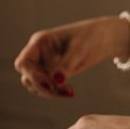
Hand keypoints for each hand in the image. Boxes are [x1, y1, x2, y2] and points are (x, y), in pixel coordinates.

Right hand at [14, 16, 129, 97]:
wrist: (105, 37)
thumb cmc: (92, 36)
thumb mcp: (81, 49)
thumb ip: (67, 64)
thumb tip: (55, 81)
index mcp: (40, 42)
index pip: (24, 62)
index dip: (33, 76)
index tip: (50, 85)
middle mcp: (38, 53)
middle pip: (28, 76)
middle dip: (44, 87)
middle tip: (66, 91)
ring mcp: (45, 63)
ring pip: (36, 84)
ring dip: (50, 92)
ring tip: (70, 92)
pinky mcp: (53, 72)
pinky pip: (47, 87)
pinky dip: (56, 92)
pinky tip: (71, 92)